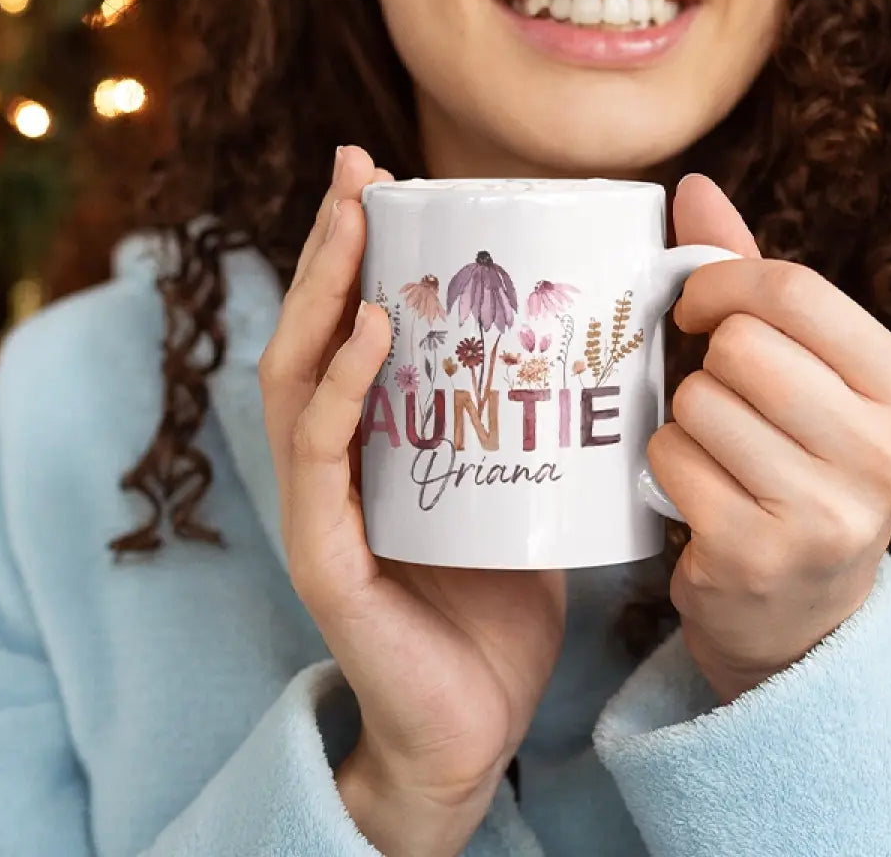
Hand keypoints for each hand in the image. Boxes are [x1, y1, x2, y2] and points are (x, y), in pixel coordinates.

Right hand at [259, 146, 565, 856]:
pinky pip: (320, 458)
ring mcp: (320, 509)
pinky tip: (366, 331)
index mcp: (374, 445)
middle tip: (356, 169)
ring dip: (320, 293)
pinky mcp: (324, 558)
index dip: (358, 255)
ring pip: (297, 380)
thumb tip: (594, 340)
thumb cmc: (499, 602)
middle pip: (313, 335)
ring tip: (353, 223)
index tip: (386, 179)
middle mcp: (335, 464)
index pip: (348, 333)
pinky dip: (338, 389)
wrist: (473, 721)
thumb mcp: (521, 487)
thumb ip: (528, 420)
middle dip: (330, 246)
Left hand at [649, 175, 890, 702]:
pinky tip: (699, 494)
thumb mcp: (801, 373)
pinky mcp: (755, 552)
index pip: (792, 291)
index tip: (695, 307)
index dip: (720, 284)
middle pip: (738, 348)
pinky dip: (666, 467)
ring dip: (686, 422)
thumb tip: (691, 187)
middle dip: (708, 368)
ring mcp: (822, 510)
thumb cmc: (792, 465)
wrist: (799, 610)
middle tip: (722, 402)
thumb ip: (750, 281)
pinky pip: (669, 459)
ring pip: (696, 404)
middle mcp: (880, 450)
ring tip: (718, 454)